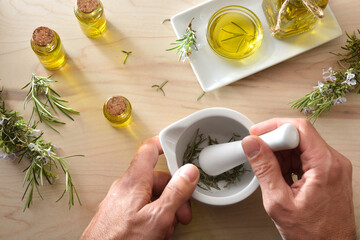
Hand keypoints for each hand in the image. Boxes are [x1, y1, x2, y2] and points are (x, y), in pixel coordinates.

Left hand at [81, 137, 199, 239]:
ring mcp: (120, 201)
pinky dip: (152, 215)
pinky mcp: (118, 213)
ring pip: (150, 195)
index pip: (149, 149)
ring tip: (167, 228)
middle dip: (173, 194)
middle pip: (156, 178)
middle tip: (182, 212)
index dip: (164, 144)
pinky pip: (140, 206)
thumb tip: (189, 172)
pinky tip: (156, 231)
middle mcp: (124, 187)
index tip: (178, 147)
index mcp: (133, 181)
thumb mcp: (156, 217)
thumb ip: (175, 193)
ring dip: (165, 208)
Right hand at [241, 118, 355, 239]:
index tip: (256, 135)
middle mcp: (333, 162)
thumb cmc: (313, 235)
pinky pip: (305, 157)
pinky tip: (280, 178)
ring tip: (271, 174)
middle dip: (275, 142)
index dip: (274, 128)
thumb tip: (252, 144)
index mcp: (326, 165)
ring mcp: (332, 167)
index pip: (299, 128)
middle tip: (258, 154)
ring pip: (300, 146)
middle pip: (300, 135)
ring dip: (280, 155)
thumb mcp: (279, 201)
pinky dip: (288, 163)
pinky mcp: (328, 173)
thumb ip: (264, 168)